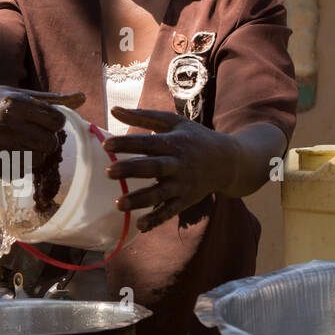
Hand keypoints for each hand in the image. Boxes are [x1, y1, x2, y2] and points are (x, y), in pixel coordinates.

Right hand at [0, 85, 85, 168]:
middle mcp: (5, 122)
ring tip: (21, 144)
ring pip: (36, 160)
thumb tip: (83, 98)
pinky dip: (17, 166)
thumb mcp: (21, 95)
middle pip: (49, 143)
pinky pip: (18, 172)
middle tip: (36, 136)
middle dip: (47, 141)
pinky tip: (7, 153)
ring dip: (33, 155)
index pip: (57, 120)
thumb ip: (53, 100)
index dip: (54, 122)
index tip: (44, 121)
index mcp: (16, 102)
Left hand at [101, 106, 235, 231]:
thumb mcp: (173, 122)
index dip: (127, 143)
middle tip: (108, 172)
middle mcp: (178, 164)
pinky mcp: (186, 200)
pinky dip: (156, 220)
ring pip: (159, 194)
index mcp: (173, 143)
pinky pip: (169, 212)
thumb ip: (142, 116)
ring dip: (139, 200)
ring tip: (118, 204)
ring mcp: (182, 184)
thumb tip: (113, 109)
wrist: (227, 161)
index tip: (106, 145)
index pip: (147, 142)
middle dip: (131, 170)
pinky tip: (139, 225)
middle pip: (152, 168)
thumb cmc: (194, 138)